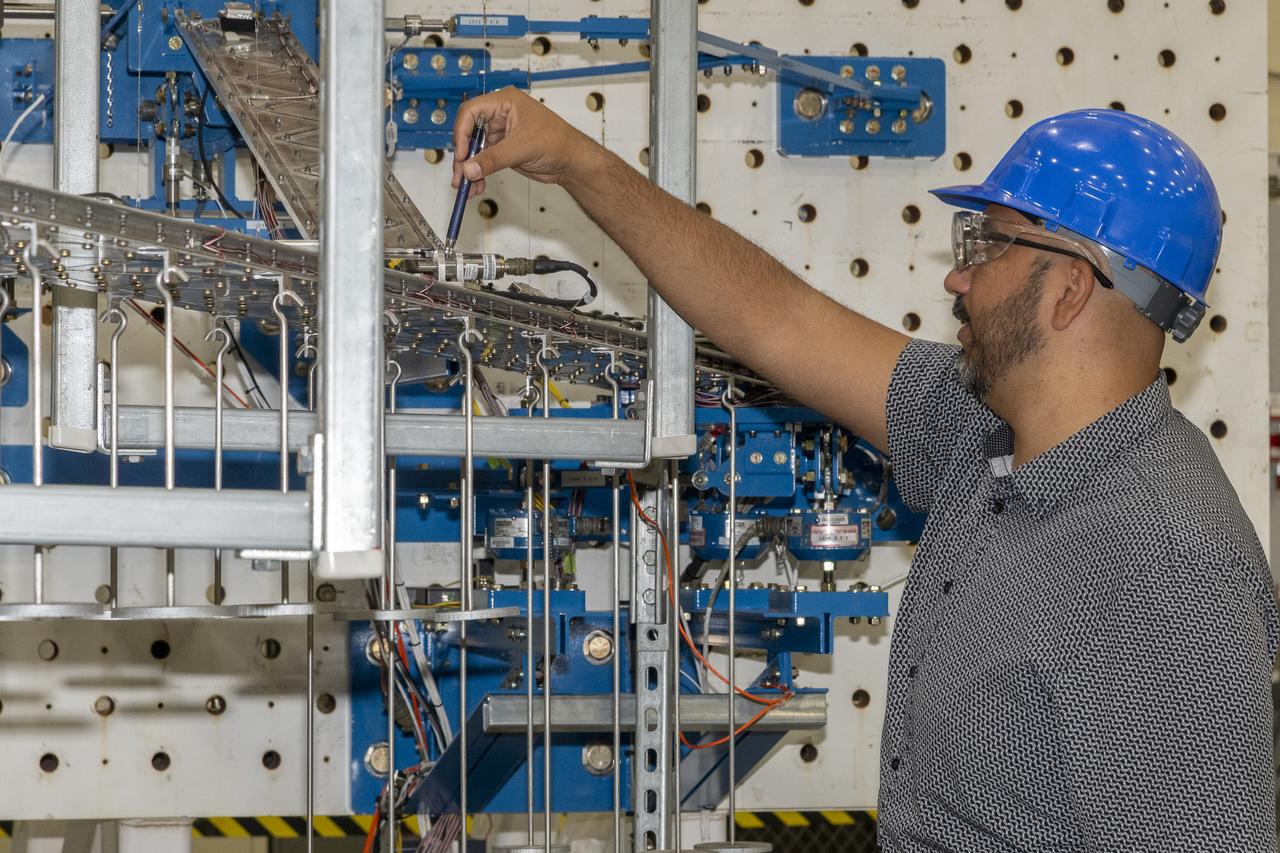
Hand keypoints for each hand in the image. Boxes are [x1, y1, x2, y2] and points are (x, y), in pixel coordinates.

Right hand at [451, 87, 593, 197]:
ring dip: (469, 170)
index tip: (462, 155)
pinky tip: (477, 188)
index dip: (462, 133)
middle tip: (460, 177)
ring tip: (467, 188)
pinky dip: (478, 174)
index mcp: (504, 102)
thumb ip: (493, 159)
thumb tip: (469, 170)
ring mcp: (499, 133)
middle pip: (469, 133)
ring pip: (474, 150)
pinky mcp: (501, 150)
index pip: (471, 112)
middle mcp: (499, 115)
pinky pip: (483, 161)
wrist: (572, 161)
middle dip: (463, 157)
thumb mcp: (522, 148)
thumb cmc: (557, 142)